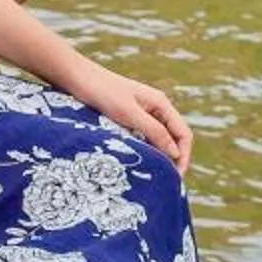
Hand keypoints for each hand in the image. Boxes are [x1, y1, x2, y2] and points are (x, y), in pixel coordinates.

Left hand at [69, 64, 193, 176]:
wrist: (78, 78)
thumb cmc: (103, 92)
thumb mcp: (130, 114)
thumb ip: (155, 132)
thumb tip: (175, 153)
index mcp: (161, 104)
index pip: (184, 134)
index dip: (183, 157)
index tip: (175, 178)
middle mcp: (156, 109)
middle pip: (174, 138)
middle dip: (174, 159)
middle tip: (166, 182)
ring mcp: (143, 114)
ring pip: (160, 140)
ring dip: (160, 157)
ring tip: (153, 177)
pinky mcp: (130, 119)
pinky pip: (145, 138)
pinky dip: (146, 151)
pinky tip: (139, 163)